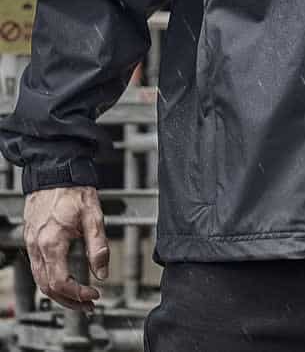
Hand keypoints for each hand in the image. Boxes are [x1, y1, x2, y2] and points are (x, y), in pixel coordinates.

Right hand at [23, 185, 109, 312]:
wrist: (55, 171)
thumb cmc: (74, 190)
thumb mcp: (93, 216)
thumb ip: (98, 246)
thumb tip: (102, 272)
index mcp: (52, 242)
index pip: (60, 282)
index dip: (78, 294)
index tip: (95, 294)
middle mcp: (37, 246)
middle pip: (47, 288)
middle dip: (69, 301)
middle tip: (88, 305)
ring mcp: (32, 243)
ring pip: (40, 280)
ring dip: (59, 293)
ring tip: (79, 297)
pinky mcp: (31, 239)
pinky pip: (37, 268)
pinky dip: (50, 280)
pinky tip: (65, 279)